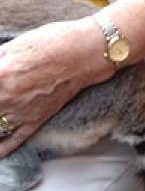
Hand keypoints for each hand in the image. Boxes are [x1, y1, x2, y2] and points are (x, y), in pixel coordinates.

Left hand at [0, 16, 109, 155]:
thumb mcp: (21, 41)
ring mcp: (21, 112)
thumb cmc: (57, 41)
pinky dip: (0, 149)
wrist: (89, 52)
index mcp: (2, 73)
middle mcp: (8, 97)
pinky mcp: (35, 120)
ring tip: (0, 109)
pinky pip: (11, 142)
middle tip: (1, 90)